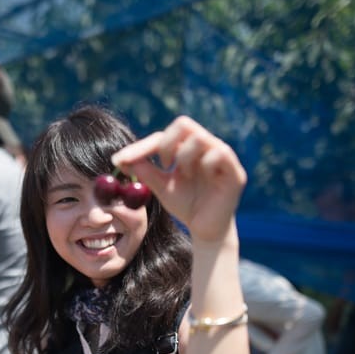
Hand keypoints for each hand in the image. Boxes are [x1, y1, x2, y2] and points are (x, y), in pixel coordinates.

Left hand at [112, 116, 246, 241]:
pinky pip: (220, 153)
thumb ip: (145, 171)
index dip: (141, 146)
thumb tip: (122, 159)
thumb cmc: (185, 205)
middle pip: (184, 123)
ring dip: (185, 156)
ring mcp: (222, 157)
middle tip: (161, 164)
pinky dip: (204, 164)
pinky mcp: (234, 171)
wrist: (205, 230)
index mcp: (188, 147)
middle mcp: (206, 146)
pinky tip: (200, 179)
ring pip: (200, 138)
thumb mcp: (160, 187)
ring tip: (184, 175)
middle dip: (166, 143)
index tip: (120, 160)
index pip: (163, 136)